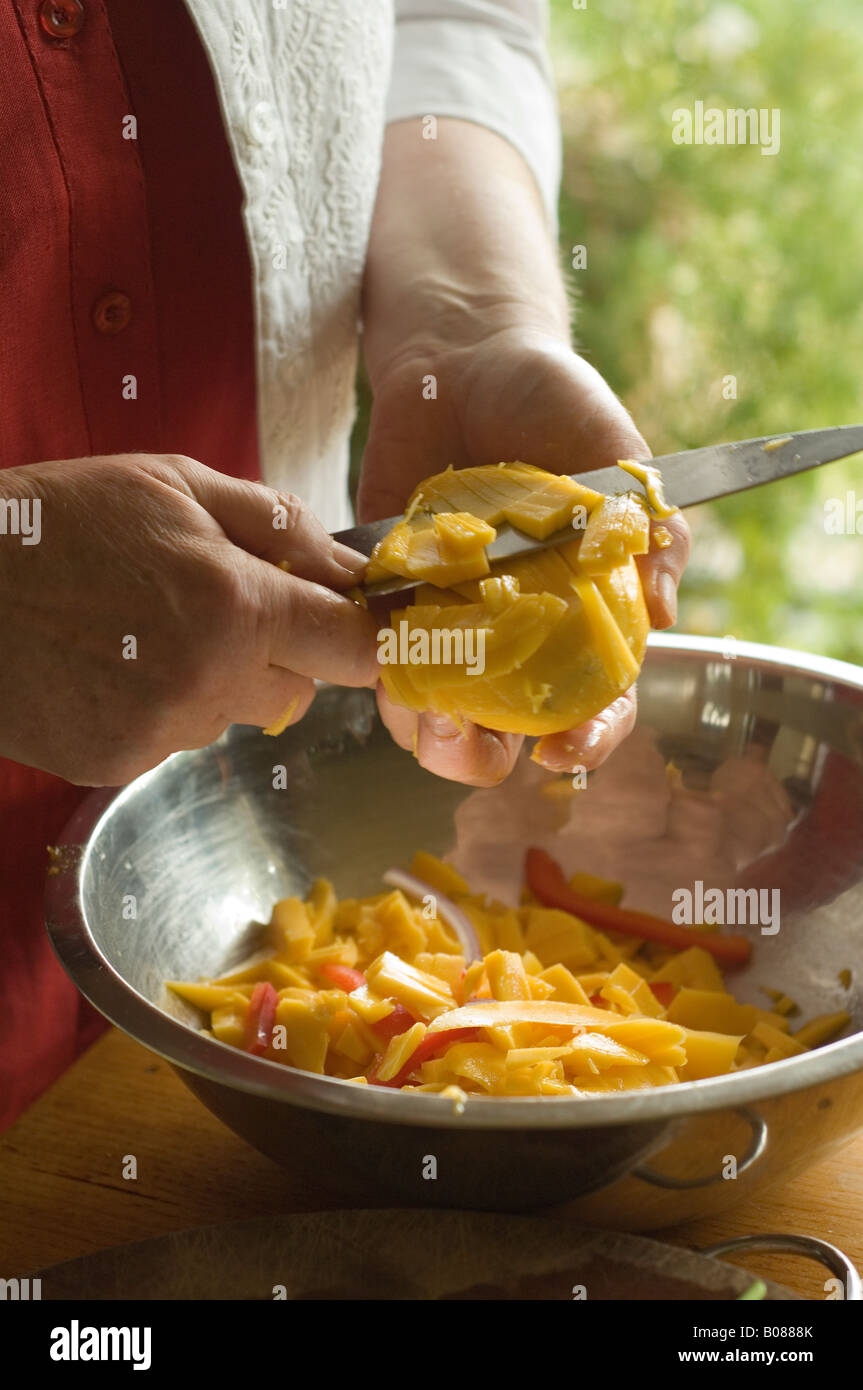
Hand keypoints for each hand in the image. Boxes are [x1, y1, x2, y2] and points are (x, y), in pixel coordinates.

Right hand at [0, 454, 376, 784]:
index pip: (354, 649)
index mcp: (237, 604)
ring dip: (212, 680)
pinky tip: (108, 665)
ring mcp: (161, 730)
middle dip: (276, 653)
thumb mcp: (175, 484)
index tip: (355, 626)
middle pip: (299, 691)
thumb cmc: (61, 520)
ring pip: (232, 715)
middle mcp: (210, 679)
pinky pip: (174, 739)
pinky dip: (156, 708)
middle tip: (213, 607)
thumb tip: (351, 566)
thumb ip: (279, 524)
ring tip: (141, 630)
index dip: (363, 637)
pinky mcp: (118, 762)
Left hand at [359, 330, 689, 785]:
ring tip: (425, 711)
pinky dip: (379, 671)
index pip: (596, 704)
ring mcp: (448, 622)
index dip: (588, 739)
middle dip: (489, 757)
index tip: (567, 751)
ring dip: (427, 731)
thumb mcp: (621, 462)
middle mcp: (515, 636)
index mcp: (582, 618)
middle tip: (479, 742)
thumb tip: (663, 611)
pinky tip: (384, 656)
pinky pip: (378, 658)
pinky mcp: (388, 599)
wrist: (465, 360)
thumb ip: (651, 531)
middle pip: (507, 733)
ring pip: (434, 712)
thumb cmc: (556, 408)